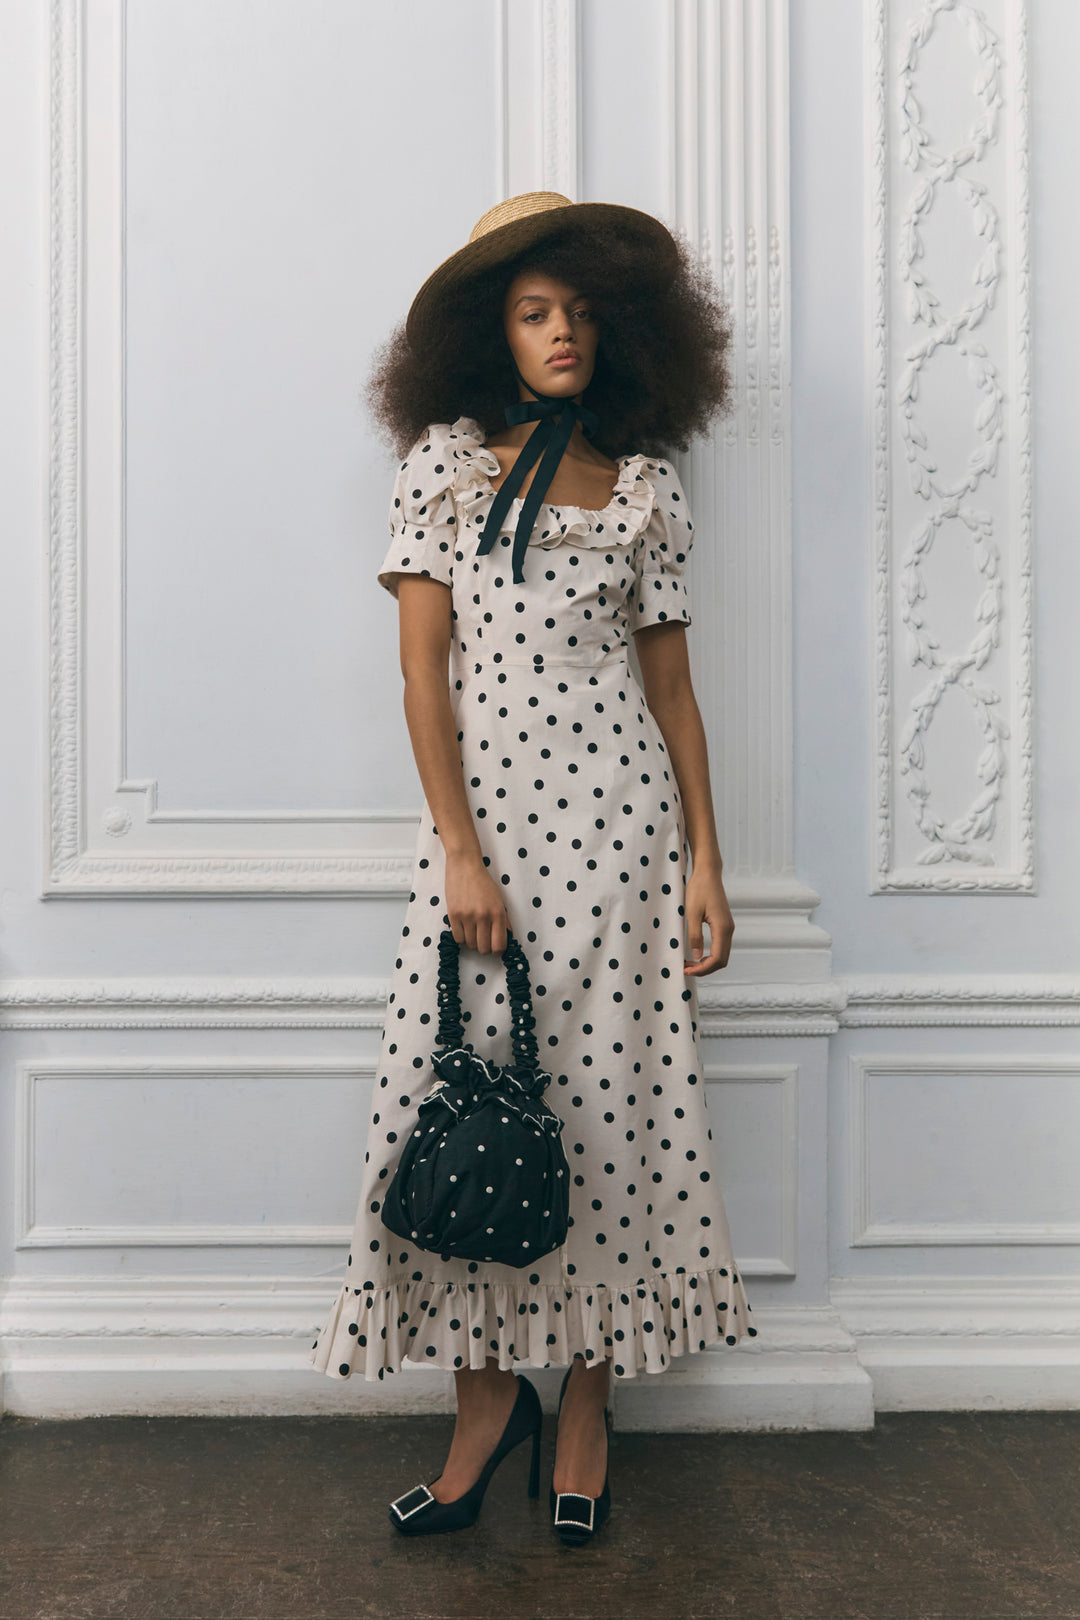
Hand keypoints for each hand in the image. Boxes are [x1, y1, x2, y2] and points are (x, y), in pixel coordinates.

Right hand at [445, 851, 511, 953]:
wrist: (465, 865)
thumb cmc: (483, 882)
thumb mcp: (499, 899)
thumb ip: (504, 920)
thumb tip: (506, 938)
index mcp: (498, 913)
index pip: (499, 945)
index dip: (497, 951)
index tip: (495, 948)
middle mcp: (483, 916)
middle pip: (484, 949)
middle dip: (484, 948)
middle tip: (483, 940)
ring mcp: (467, 916)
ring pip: (470, 945)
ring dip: (472, 941)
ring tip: (472, 930)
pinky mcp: (453, 915)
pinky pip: (458, 938)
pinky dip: (461, 937)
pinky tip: (464, 927)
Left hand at [683, 860, 732, 975]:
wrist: (708, 873)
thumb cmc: (699, 889)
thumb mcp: (692, 913)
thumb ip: (695, 936)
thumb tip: (697, 956)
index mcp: (722, 928)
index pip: (717, 958)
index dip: (702, 969)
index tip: (686, 970)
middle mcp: (728, 929)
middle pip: (722, 960)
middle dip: (705, 969)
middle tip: (686, 969)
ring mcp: (728, 927)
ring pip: (721, 954)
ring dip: (707, 963)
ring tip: (689, 963)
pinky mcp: (724, 924)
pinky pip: (720, 946)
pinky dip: (709, 955)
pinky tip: (697, 954)